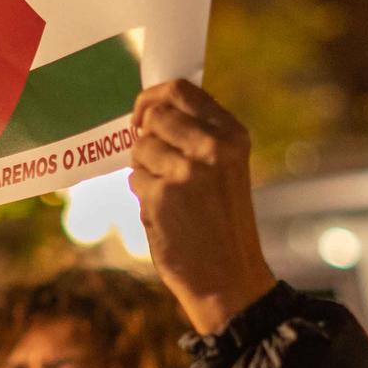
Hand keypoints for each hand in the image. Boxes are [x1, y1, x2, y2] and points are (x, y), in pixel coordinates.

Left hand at [129, 81, 276, 334]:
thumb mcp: (226, 169)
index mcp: (232, 135)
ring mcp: (186, 170)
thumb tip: (150, 111)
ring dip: (145, 170)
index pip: (181, 90)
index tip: (143, 115)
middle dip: (145, 136)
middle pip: (154, 115)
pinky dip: (144, 197)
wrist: (229, 278)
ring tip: (170, 197)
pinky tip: (166, 216)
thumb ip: (198, 137)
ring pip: (140, 148)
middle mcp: (213, 147)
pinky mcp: (162, 195)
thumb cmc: (222, 222)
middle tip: (154, 161)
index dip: (152, 97)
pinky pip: (134, 180)